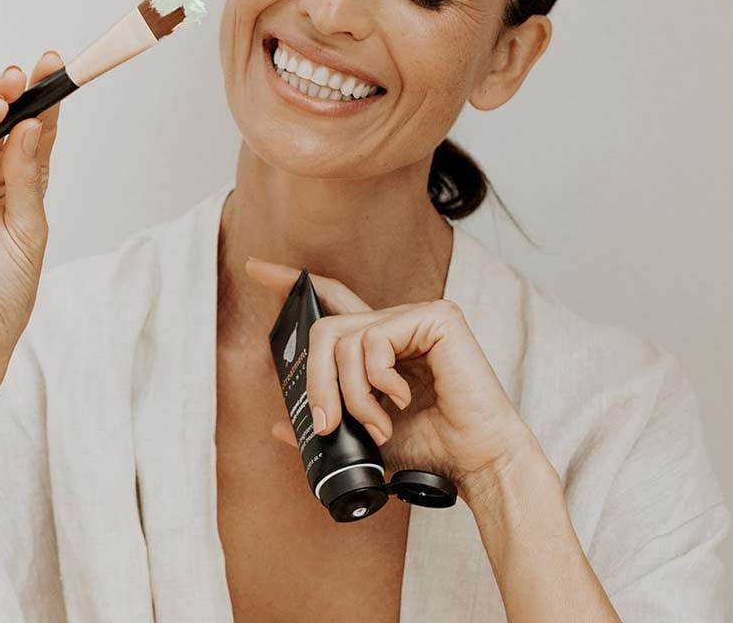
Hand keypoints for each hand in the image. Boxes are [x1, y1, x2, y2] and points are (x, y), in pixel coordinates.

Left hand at [245, 258, 541, 500]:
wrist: (476, 464)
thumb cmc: (432, 448)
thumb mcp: (365, 437)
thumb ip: (327, 424)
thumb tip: (279, 427)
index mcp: (381, 344)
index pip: (332, 299)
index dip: (293, 281)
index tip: (256, 267)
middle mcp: (396, 323)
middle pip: (326, 327)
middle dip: (314, 379)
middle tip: (324, 423)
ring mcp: (417, 316)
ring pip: (343, 338)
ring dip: (350, 394)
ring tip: (376, 424)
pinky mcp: (436, 318)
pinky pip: (375, 340)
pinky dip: (377, 380)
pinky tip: (402, 400)